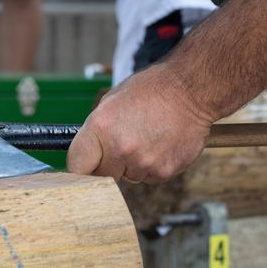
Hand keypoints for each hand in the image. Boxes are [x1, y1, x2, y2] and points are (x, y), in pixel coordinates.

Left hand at [67, 63, 212, 182]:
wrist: (190, 90)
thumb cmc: (151, 89)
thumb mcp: (113, 100)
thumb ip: (97, 130)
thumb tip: (87, 153)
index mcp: (101, 126)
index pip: (76, 165)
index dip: (79, 168)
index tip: (84, 168)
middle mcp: (120, 148)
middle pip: (101, 177)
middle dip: (107, 165)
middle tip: (121, 146)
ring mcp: (143, 162)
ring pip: (128, 177)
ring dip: (132, 165)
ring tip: (147, 138)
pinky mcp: (163, 172)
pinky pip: (149, 177)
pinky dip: (153, 165)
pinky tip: (161, 143)